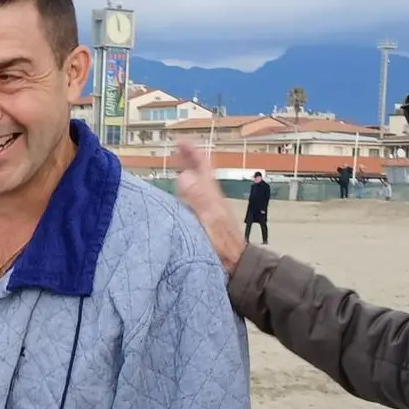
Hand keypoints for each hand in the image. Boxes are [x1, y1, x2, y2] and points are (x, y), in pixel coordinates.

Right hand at [174, 140, 245, 273]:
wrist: (234, 267)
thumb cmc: (222, 245)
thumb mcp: (208, 219)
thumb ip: (197, 197)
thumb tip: (184, 176)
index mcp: (211, 193)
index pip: (203, 165)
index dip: (192, 151)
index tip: (179, 141)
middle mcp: (210, 198)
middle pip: (200, 173)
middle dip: (188, 160)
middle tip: (175, 150)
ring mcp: (209, 211)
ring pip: (196, 186)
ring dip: (186, 175)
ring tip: (175, 170)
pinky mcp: (205, 223)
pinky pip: (192, 201)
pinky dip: (184, 193)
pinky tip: (177, 200)